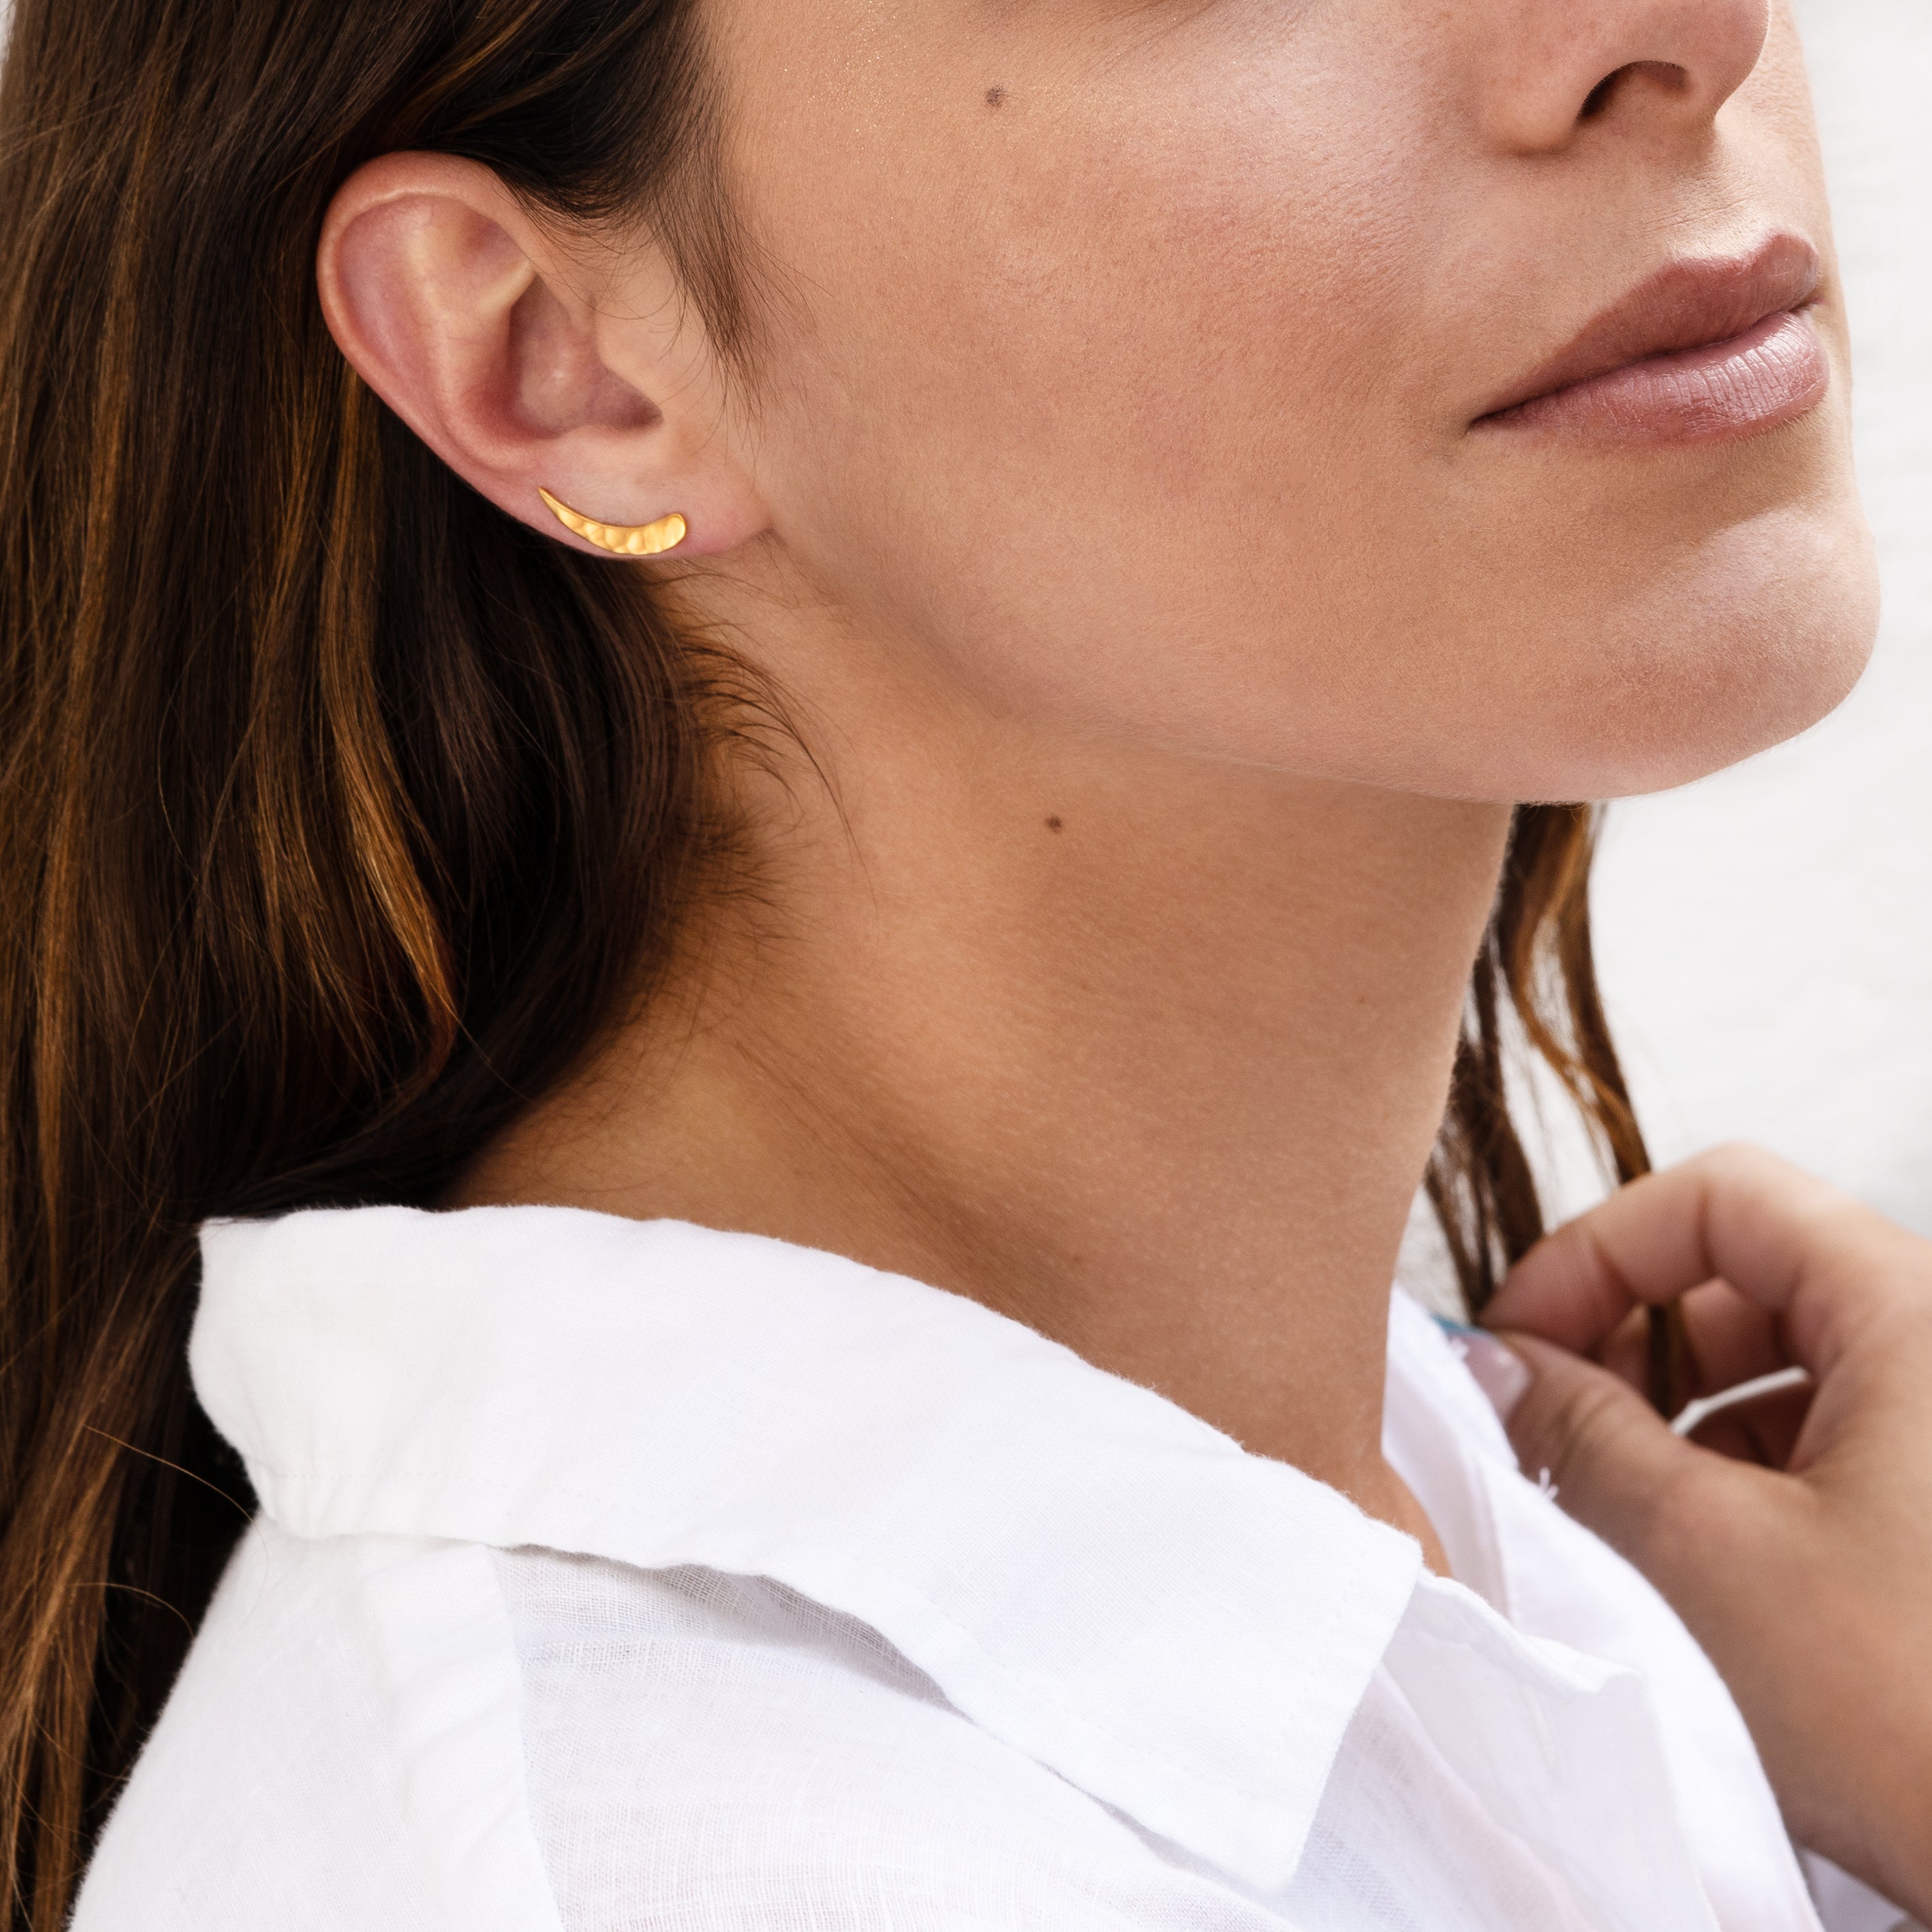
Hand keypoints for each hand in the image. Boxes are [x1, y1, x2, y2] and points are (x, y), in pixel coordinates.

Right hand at [1481, 1146, 1931, 1922]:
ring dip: (1673, 1419)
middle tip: (1540, 1424)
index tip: (1517, 1337)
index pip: (1722, 1197)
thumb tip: (1496, 1364)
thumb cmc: (1916, 1720)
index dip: (1598, 1251)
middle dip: (1624, 1342)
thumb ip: (1578, 1432)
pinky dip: (1735, 1474)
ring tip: (1602, 1503)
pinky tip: (1683, 1555)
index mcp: (1915, 1315)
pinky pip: (1827, 1443)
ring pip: (1781, 1368)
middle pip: (1748, 1276)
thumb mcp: (1701, 1556)